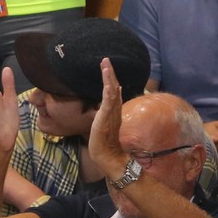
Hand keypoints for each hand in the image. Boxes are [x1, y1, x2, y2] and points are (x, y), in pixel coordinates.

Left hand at [88, 59, 128, 175]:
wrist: (108, 158)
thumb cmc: (104, 143)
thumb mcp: (103, 124)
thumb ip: (106, 114)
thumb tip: (106, 104)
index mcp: (113, 111)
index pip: (113, 91)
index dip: (111, 78)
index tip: (107, 66)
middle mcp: (114, 110)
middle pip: (114, 88)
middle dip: (110, 73)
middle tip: (106, 60)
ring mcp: (111, 114)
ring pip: (112, 92)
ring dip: (109, 78)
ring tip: (106, 65)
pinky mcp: (106, 119)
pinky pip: (108, 103)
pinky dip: (109, 92)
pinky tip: (109, 84)